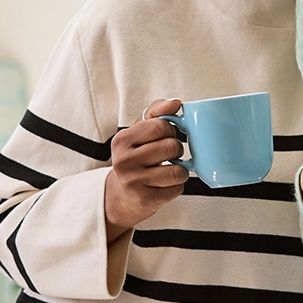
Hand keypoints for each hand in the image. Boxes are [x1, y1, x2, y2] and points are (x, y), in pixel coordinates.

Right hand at [104, 98, 188, 237]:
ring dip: (180, 171)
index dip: (170, 130)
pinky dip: (176, 187)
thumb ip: (156, 112)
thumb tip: (175, 103)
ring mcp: (134, 182)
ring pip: (178, 171)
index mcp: (122, 140)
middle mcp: (124, 161)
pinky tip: (164, 185)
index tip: (165, 136)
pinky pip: (177, 189)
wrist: (122, 196)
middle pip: (171, 147)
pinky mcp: (145, 200)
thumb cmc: (135, 158)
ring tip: (170, 171)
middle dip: (176, 150)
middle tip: (169, 155)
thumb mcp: (138, 132)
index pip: (160, 125)